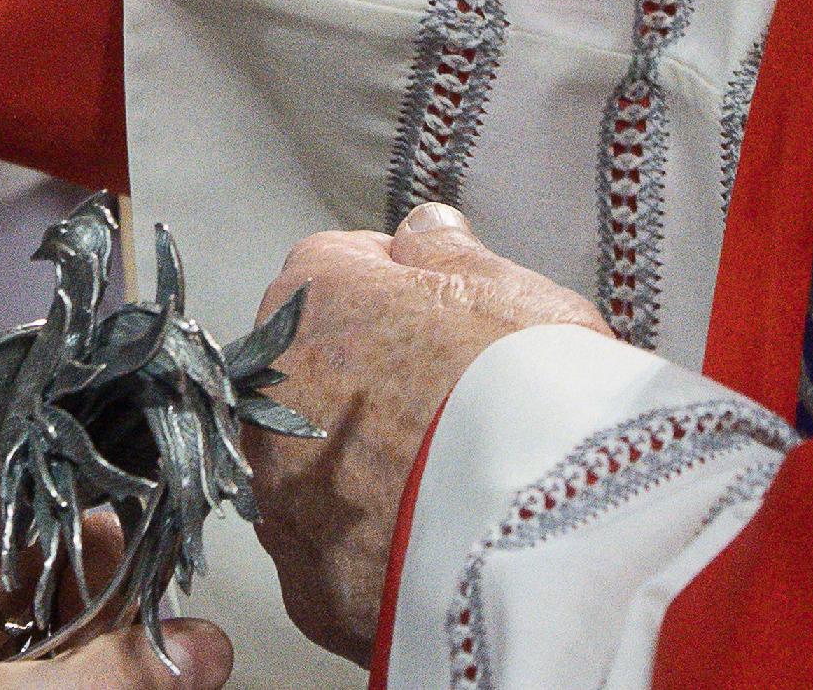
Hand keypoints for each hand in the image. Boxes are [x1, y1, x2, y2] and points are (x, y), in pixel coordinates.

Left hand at [241, 204, 613, 663]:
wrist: (545, 530)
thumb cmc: (527, 392)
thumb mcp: (505, 285)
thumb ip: (445, 249)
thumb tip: (421, 230)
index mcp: (309, 295)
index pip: (334, 273)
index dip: (398, 298)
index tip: (442, 327)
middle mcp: (267, 391)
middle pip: (312, 375)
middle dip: (367, 388)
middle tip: (448, 413)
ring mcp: (278, 494)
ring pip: (309, 471)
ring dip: (359, 472)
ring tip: (445, 489)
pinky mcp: (304, 583)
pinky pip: (328, 559)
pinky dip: (367, 555)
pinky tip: (428, 548)